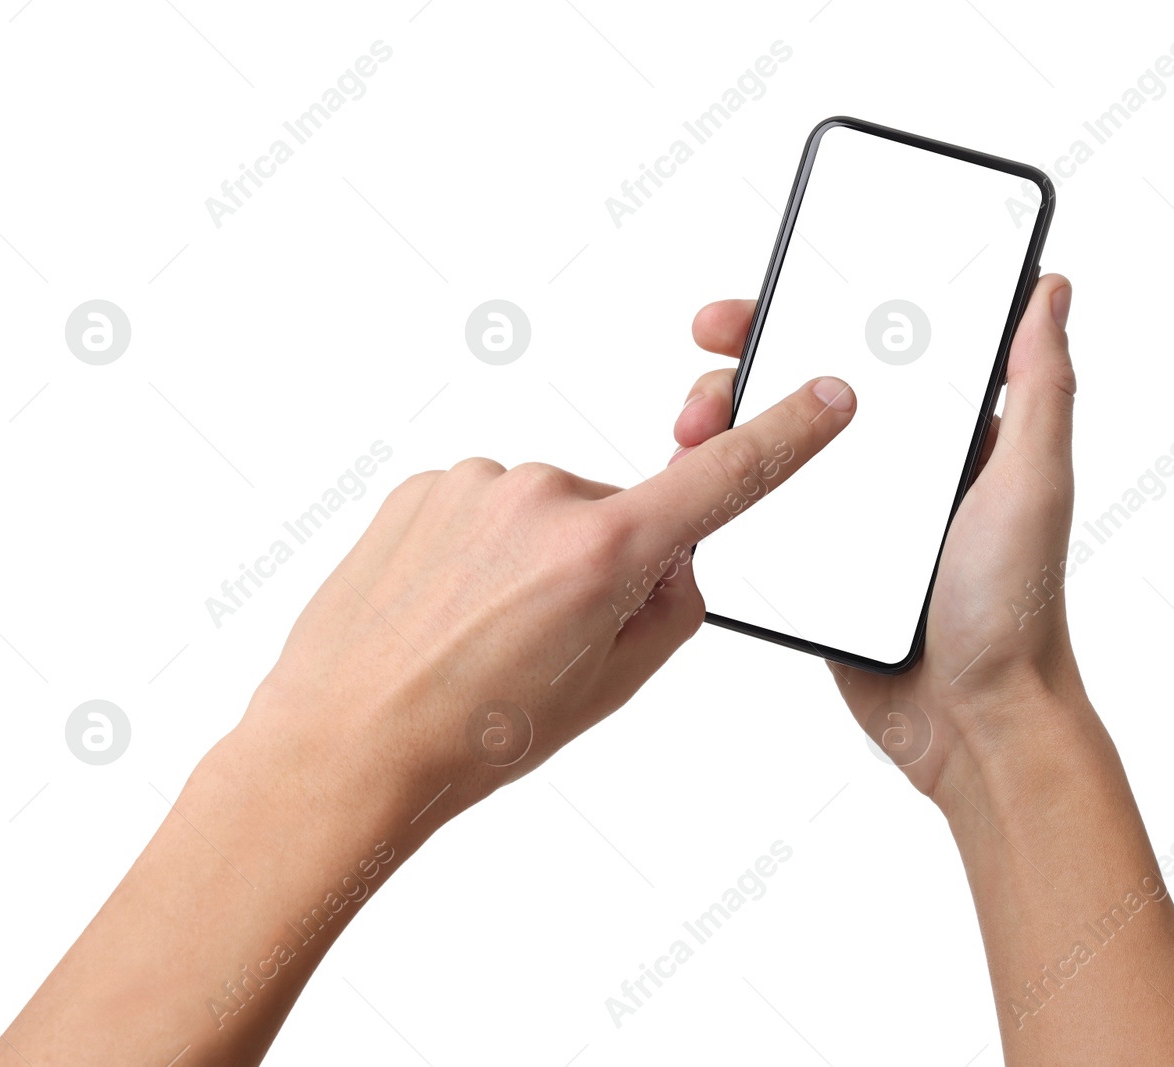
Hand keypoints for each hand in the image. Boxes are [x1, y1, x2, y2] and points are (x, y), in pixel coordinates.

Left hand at [245, 374, 858, 820]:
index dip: (788, 433)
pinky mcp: (425, 485)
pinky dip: (484, 550)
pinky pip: (489, 508)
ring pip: (549, 512)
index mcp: (603, 551)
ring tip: (484, 634)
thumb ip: (670, 608)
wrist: (344, 745)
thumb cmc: (472, 736)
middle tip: (550, 640)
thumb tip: (674, 560)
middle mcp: (543, 496)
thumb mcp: (609, 689)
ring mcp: (476, 484)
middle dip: (608, 563)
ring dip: (537, 559)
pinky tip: (451, 608)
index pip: (725, 477)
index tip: (829, 396)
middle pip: (621, 514)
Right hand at [676, 275, 1077, 798]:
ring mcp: (850, 515)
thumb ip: (1040, 387)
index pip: (874, 348)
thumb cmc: (1017, 608)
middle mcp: (894, 466)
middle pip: (805, 392)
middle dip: (747, 367)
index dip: (816, 312)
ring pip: (772, 451)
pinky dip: (725, 495)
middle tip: (705, 371)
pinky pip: (762, 517)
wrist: (973, 723)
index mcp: (946, 434)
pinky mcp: (816, 565)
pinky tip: (695, 483)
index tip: (765, 299)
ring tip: (688, 434)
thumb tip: (1048, 291)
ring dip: (724, 431)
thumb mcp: (1034, 482)